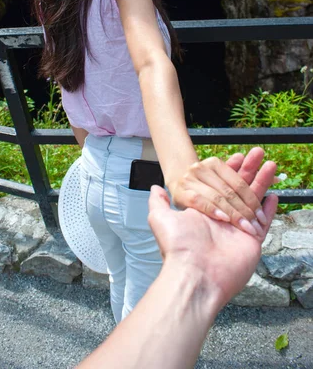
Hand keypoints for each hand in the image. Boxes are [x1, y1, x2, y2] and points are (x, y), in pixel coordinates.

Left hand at [149, 148, 277, 305]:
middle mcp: (222, 217)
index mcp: (204, 210)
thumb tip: (155, 187)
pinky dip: (269, 208)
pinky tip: (274, 195)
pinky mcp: (252, 240)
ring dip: (262, 180)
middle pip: (239, 187)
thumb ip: (158, 202)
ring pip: (253, 198)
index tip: (238, 156)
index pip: (220, 183)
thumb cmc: (178, 246)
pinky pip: (264, 221)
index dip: (229, 169)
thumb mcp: (160, 219)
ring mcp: (238, 228)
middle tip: (257, 153)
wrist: (194, 275)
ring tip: (269, 163)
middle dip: (248, 170)